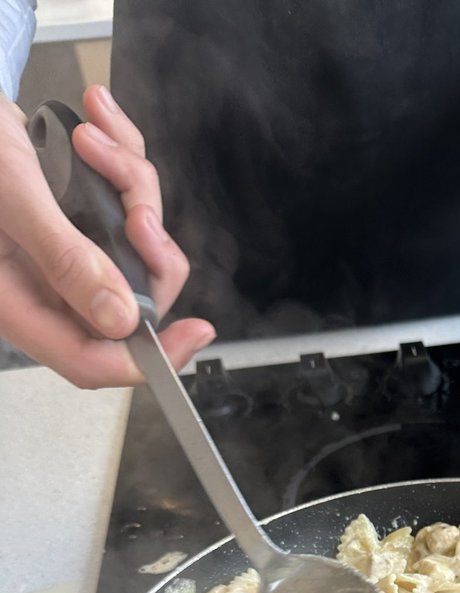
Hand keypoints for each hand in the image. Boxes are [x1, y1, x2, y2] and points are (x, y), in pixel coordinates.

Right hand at [0, 84, 213, 388]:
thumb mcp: (10, 195)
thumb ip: (63, 258)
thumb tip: (119, 317)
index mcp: (15, 301)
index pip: (91, 361)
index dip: (149, 357)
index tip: (196, 331)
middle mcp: (39, 285)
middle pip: (130, 300)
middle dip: (148, 246)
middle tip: (136, 205)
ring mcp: (55, 252)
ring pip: (132, 245)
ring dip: (131, 186)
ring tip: (92, 137)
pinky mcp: (67, 216)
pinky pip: (119, 201)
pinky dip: (118, 159)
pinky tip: (95, 120)